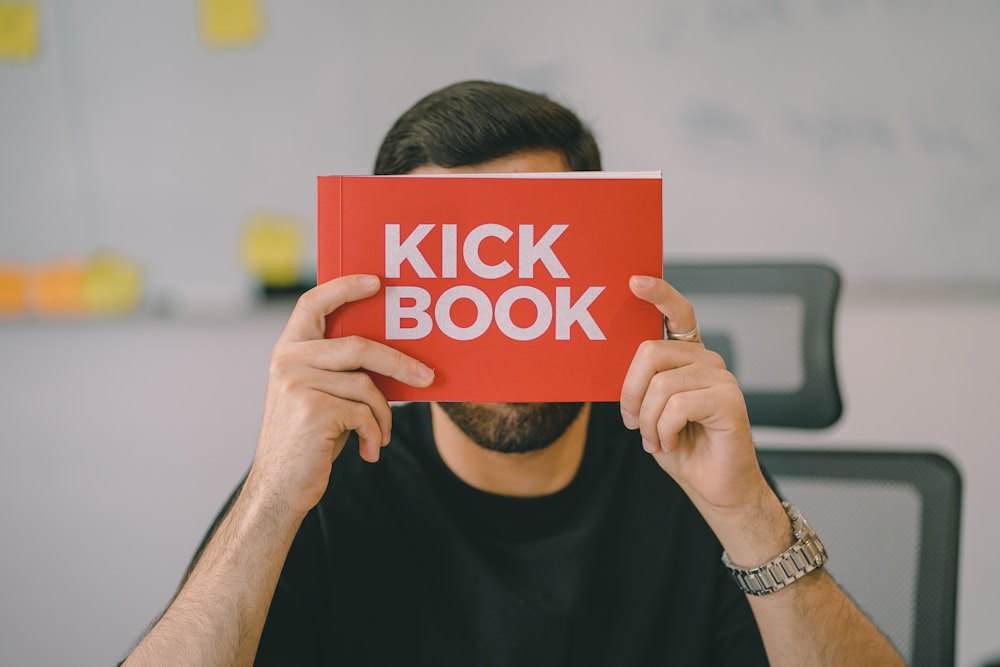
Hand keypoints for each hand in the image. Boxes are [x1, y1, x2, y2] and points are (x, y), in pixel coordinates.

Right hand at [249, 274, 434, 516]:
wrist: (280, 488)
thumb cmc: (308, 440)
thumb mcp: (317, 395)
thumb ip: (338, 370)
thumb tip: (394, 356)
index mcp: (288, 351)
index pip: (312, 303)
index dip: (344, 288)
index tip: (376, 282)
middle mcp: (288, 361)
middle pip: (360, 346)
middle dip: (400, 363)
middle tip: (428, 377)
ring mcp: (297, 384)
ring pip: (367, 386)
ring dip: (382, 416)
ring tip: (379, 437)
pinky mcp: (312, 409)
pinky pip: (364, 413)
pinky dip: (373, 433)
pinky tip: (367, 450)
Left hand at [620, 275, 767, 514]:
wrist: (714, 488)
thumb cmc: (682, 448)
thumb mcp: (649, 411)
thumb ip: (641, 384)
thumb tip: (616, 369)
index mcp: (688, 358)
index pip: (677, 313)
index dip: (658, 294)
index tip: (635, 281)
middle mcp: (707, 361)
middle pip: (650, 352)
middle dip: (629, 392)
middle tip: (631, 422)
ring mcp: (721, 378)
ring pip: (660, 384)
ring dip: (647, 421)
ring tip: (655, 440)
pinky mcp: (729, 400)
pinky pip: (677, 405)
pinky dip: (663, 430)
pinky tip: (672, 444)